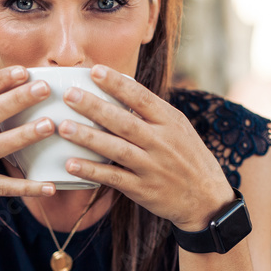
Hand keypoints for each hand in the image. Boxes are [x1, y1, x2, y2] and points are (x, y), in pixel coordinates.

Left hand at [57, 65, 234, 229]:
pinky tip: (71, 164)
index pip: (141, 97)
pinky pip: (114, 178)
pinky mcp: (143, 190)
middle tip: (69, 95)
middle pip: (124, 121)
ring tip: (63, 127)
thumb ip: (153, 112)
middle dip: (95, 107)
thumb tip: (122, 87)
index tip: (95, 70)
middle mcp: (162, 142)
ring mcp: (152, 167)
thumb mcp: (179, 129)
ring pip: (116, 149)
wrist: (207, 199)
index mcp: (170, 122)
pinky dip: (92, 171)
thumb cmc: (187, 157)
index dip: (117, 84)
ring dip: (88, 138)